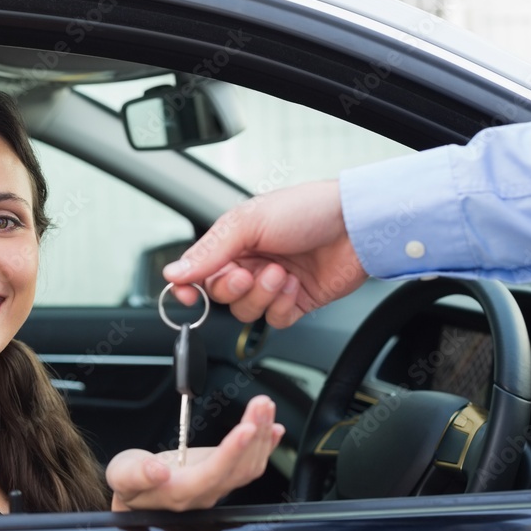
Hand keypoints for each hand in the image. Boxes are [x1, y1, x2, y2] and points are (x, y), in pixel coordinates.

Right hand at [106, 395, 284, 511]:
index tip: (246, 428)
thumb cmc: (129, 484)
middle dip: (254, 432)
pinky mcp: (222, 475)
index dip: (232, 452)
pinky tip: (273, 429)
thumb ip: (138, 475)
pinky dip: (265, 445)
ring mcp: (217, 485)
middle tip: (261, 404)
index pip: (214, 473)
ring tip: (264, 406)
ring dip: (262, 434)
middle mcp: (205, 493)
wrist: (135, 494)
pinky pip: (250, 464)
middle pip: (240, 467)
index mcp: (180, 493)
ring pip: (249, 465)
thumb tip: (158, 471)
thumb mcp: (122, 476)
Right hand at [162, 180, 367, 327]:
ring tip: (280, 273)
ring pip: (246, 311)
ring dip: (261, 295)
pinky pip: (274, 320)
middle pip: (220, 295)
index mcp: (233, 241)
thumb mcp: (248, 223)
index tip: (185, 295)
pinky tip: (294, 284)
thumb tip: (174, 273)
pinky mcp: (295, 302)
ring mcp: (272, 284)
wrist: (356, 225)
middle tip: (249, 273)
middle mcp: (250, 263)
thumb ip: (209, 251)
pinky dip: (281, 306)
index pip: (198, 271)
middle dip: (234, 288)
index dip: (187, 286)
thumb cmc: (307, 210)